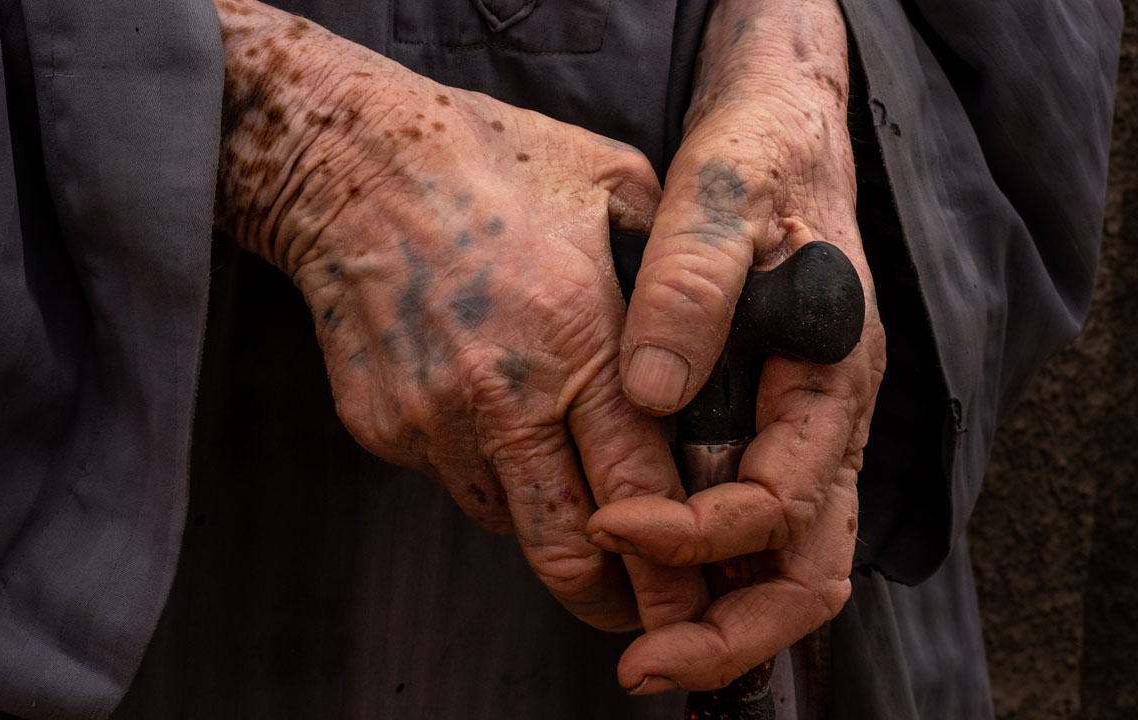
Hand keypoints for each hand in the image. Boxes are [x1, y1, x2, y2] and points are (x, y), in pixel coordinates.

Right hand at [213, 0, 709, 632]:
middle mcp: (503, 395)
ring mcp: (434, 419)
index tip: (699, 606)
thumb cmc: (498, 165)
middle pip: (567, 551)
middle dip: (616, 602)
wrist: (354, 164)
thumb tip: (723, 348)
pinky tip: (493, 408)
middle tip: (646, 614)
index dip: (675, 571)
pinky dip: (489, 469)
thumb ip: (677, 283)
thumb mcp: (618, 192)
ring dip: (550, 520)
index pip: (642, 495)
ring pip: (509, 523)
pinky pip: (455, 478)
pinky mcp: (385, 429)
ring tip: (566, 472)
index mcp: (577, 338)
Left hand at [587, 0, 886, 692]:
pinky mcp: (764, 431)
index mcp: (832, 378)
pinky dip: (704, 570)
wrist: (777, 143)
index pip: (776, 501)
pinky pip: (750, 530)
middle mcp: (827, 426)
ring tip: (638, 653)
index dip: (694, 533)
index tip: (608, 522)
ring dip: (717, 620)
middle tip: (641, 670)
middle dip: (729, 636)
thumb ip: (693, 287)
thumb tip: (650, 393)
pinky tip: (638, 572)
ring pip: (783, 564)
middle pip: (806, 573)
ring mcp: (800, 436)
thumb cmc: (757, 165)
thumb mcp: (722, 201)